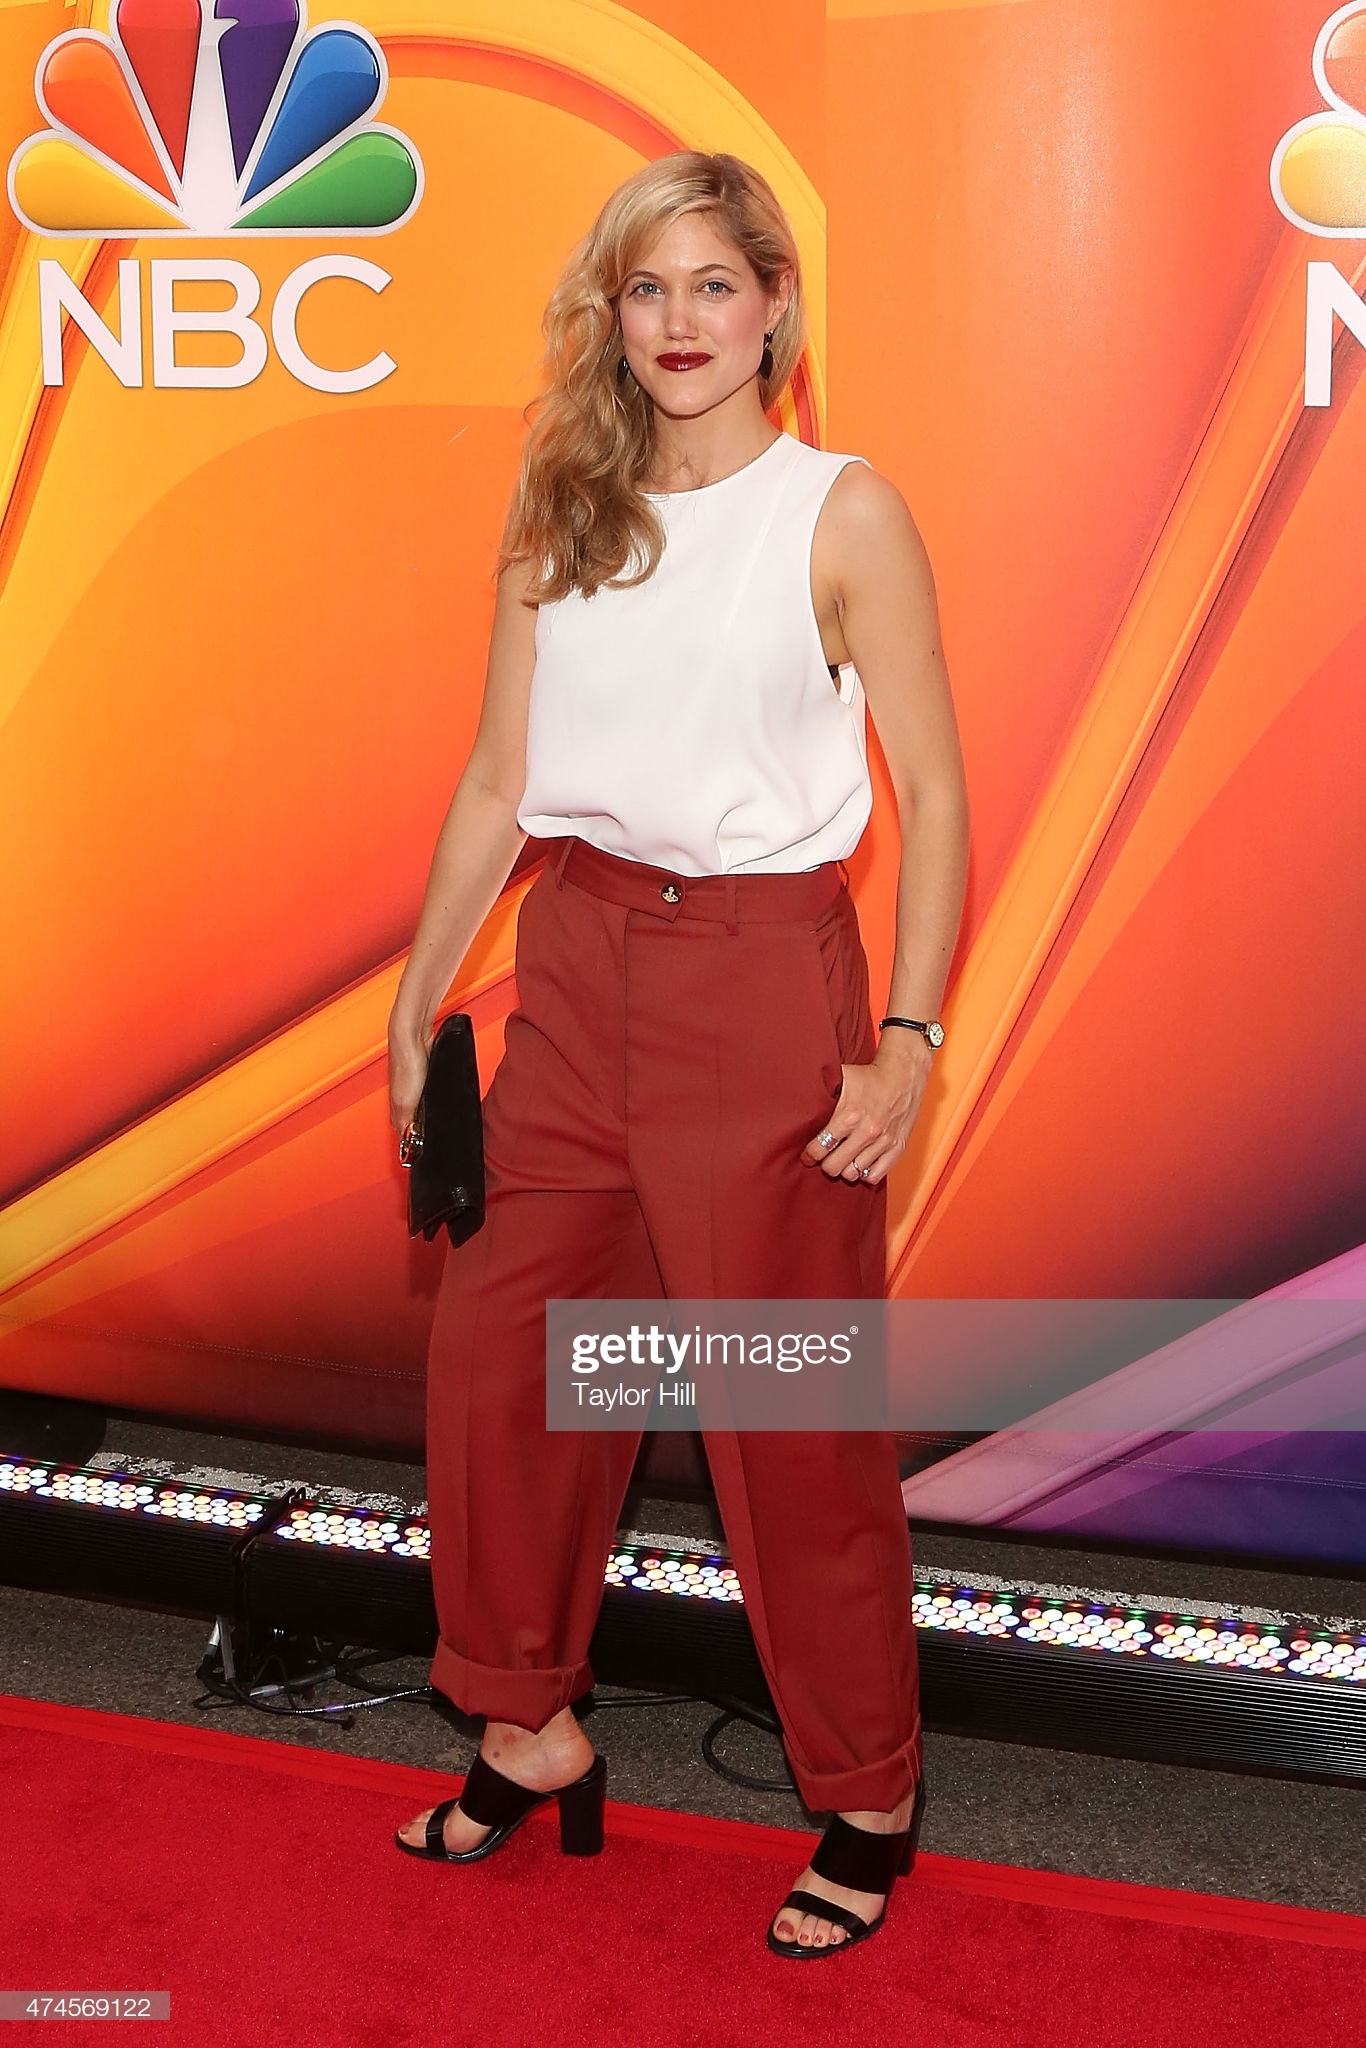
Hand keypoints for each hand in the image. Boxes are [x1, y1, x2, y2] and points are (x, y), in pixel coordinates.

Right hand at [387, 1015, 431, 1139]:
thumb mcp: (406, 1102)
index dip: (410, 1144)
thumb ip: (405, 1123)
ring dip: (425, 1116)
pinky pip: (427, 1094)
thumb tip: (406, 1142)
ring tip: (434, 1124)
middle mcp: (402, 1098)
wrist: (412, 1037)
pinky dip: (432, 1101)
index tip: (418, 1154)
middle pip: (410, 1122)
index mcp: (396, 1108)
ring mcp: (412, 1087)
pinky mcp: (423, 1076)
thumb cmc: (406, 1063)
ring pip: (419, 1108)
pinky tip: (437, 1101)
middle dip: (418, 1132)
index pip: (402, 1133)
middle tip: (429, 1142)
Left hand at [800, 1031, 933, 1184]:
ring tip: (841, 1159)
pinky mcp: (898, 1147)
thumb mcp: (841, 1077)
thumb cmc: (869, 1075)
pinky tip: (859, 1162)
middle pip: (834, 1166)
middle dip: (824, 1163)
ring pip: (853, 1173)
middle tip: (824, 1157)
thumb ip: (819, 1090)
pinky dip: (864, 1173)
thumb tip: (794, 1096)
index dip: (809, 1154)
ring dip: (844, 1168)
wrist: (903, 1073)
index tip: (808, 1155)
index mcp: (849, 1115)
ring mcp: (884, 1141)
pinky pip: (875, 1175)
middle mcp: (867, 1131)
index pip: (820, 1148)